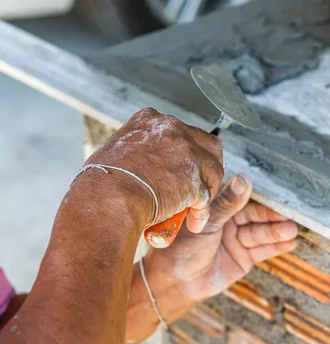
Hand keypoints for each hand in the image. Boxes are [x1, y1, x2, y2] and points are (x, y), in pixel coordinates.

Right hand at [81, 108, 223, 230]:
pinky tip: (194, 222)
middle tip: (203, 184)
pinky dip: (202, 212)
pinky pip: (206, 198)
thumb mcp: (117, 149)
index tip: (184, 166)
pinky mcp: (194, 179)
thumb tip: (142, 162)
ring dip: (207, 191)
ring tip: (197, 207)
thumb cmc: (102, 182)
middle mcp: (174, 130)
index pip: (184, 131)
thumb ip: (138, 149)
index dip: (189, 152)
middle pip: (208, 146)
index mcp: (153, 120)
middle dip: (208, 166)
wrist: (107, 198)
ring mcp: (187, 153)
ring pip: (214, 171)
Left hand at [125, 174, 297, 343]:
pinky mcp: (245, 257)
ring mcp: (238, 238)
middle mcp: (230, 220)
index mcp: (218, 205)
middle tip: (289, 215)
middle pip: (256, 215)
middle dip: (273, 216)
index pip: (244, 198)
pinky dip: (277, 246)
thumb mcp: (206, 222)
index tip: (278, 196)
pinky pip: (263, 250)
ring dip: (277, 231)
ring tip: (292, 230)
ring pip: (261, 232)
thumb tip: (244, 179)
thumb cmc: (181, 247)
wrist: (176, 282)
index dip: (261, 197)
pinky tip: (291, 242)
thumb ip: (227, 203)